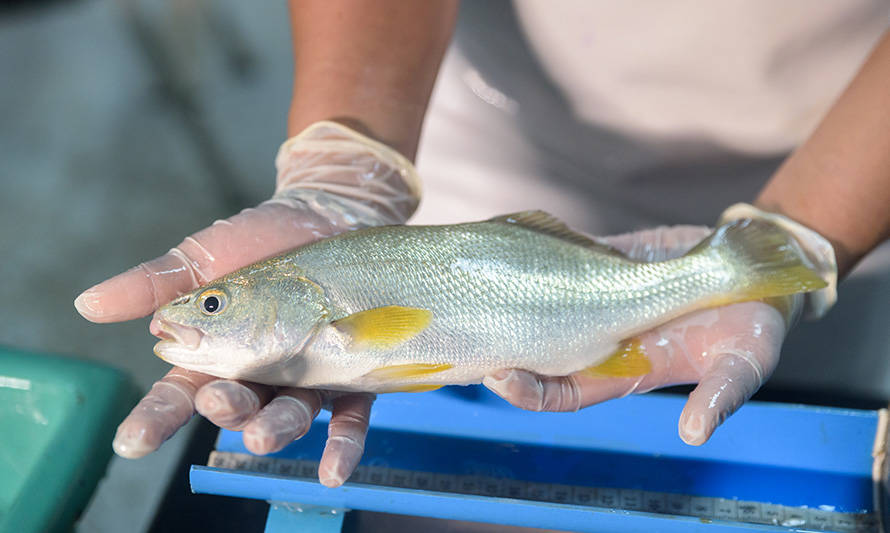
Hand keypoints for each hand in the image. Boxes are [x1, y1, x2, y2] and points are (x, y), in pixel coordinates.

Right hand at [75, 122, 419, 486]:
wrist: (326, 211)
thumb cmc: (258, 238)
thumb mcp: (202, 259)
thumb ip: (151, 284)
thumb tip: (87, 304)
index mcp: (217, 352)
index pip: (179, 394)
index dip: (154, 419)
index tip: (132, 441)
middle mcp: (260, 374)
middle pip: (237, 406)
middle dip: (227, 410)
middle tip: (221, 400)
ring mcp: (306, 377)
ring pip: (288, 414)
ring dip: (277, 428)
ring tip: (266, 432)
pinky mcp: (352, 372)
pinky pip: (349, 417)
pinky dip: (342, 445)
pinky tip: (333, 471)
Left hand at [483, 225, 796, 444]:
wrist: (760, 271)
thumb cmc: (753, 329)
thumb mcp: (743, 366)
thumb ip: (719, 397)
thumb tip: (694, 434)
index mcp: (622, 370)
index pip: (560, 391)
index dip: (528, 390)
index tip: (501, 378)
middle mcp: (601, 335)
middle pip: (536, 348)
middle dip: (502, 344)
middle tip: (474, 333)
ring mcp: (598, 294)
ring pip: (539, 301)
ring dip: (509, 297)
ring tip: (480, 288)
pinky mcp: (606, 256)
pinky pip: (563, 257)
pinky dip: (539, 254)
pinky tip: (513, 249)